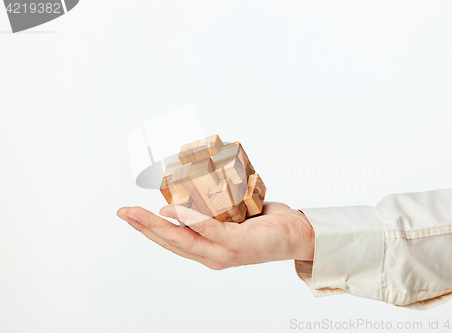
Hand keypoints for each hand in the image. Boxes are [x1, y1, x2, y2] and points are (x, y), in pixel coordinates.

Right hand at [117, 202, 314, 269]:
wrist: (297, 234)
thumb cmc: (266, 224)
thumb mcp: (233, 217)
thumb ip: (214, 212)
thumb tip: (197, 193)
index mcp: (208, 249)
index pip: (172, 241)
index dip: (148, 229)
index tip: (129, 215)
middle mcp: (212, 255)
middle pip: (170, 242)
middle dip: (143, 227)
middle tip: (122, 211)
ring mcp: (223, 252)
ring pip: (182, 239)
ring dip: (156, 225)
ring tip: (135, 212)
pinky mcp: (236, 244)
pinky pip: (208, 229)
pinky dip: (188, 220)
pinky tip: (171, 211)